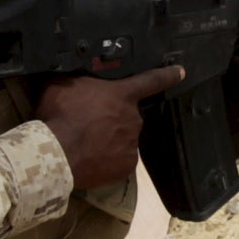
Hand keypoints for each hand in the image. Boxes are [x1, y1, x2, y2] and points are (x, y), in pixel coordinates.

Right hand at [37, 63, 187, 189]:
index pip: (150, 81)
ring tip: (87, 144)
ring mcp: (132, 144)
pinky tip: (92, 159)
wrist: (58, 153)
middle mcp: (133, 118)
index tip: (181, 72)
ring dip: (110, 139)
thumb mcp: (61, 84)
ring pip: (123, 139)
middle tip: (89, 124)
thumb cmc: (59, 114)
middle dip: (113, 118)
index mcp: (122, 95)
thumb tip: (67, 70)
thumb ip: (74, 77)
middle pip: (127, 115)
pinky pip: (119, 160)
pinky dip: (108, 160)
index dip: (167, 75)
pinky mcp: (126, 167)